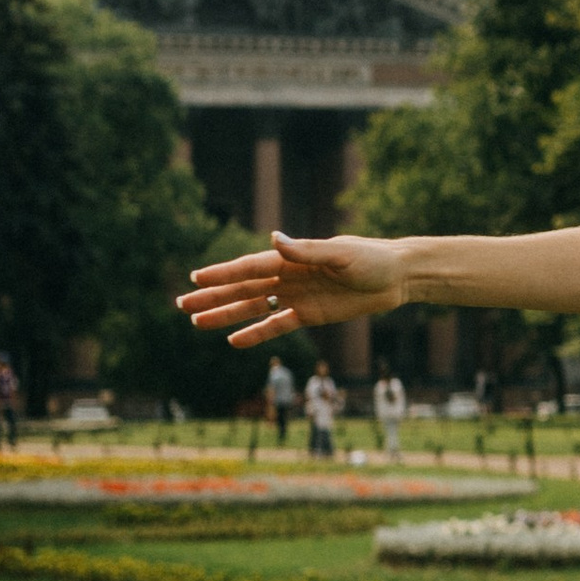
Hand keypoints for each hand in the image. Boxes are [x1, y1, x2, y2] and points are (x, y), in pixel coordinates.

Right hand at [177, 231, 407, 348]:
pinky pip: (277, 326)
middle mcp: (288, 277)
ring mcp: (297, 297)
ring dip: (226, 315)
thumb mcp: (340, 254)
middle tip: (182, 304)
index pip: (249, 268)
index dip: (222, 274)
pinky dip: (256, 333)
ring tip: (197, 322)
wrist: (397, 277)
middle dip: (213, 296)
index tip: (196, 278)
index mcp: (292, 259)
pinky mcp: (310, 315)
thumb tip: (274, 239)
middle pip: (243, 289)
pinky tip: (234, 340)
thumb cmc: (371, 259)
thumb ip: (306, 251)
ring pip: (253, 308)